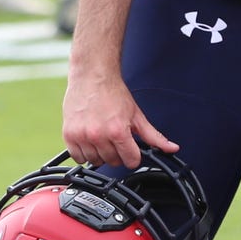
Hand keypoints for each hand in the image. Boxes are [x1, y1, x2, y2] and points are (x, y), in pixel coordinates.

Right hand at [62, 64, 177, 169]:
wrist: (92, 77)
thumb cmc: (113, 93)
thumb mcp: (137, 115)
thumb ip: (153, 136)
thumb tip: (171, 148)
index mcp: (118, 131)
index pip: (130, 161)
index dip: (134, 157)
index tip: (132, 151)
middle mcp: (99, 135)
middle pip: (112, 162)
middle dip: (118, 154)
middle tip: (117, 141)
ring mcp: (82, 136)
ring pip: (95, 161)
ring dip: (101, 154)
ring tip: (104, 139)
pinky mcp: (69, 135)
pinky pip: (77, 157)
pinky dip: (84, 153)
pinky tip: (91, 142)